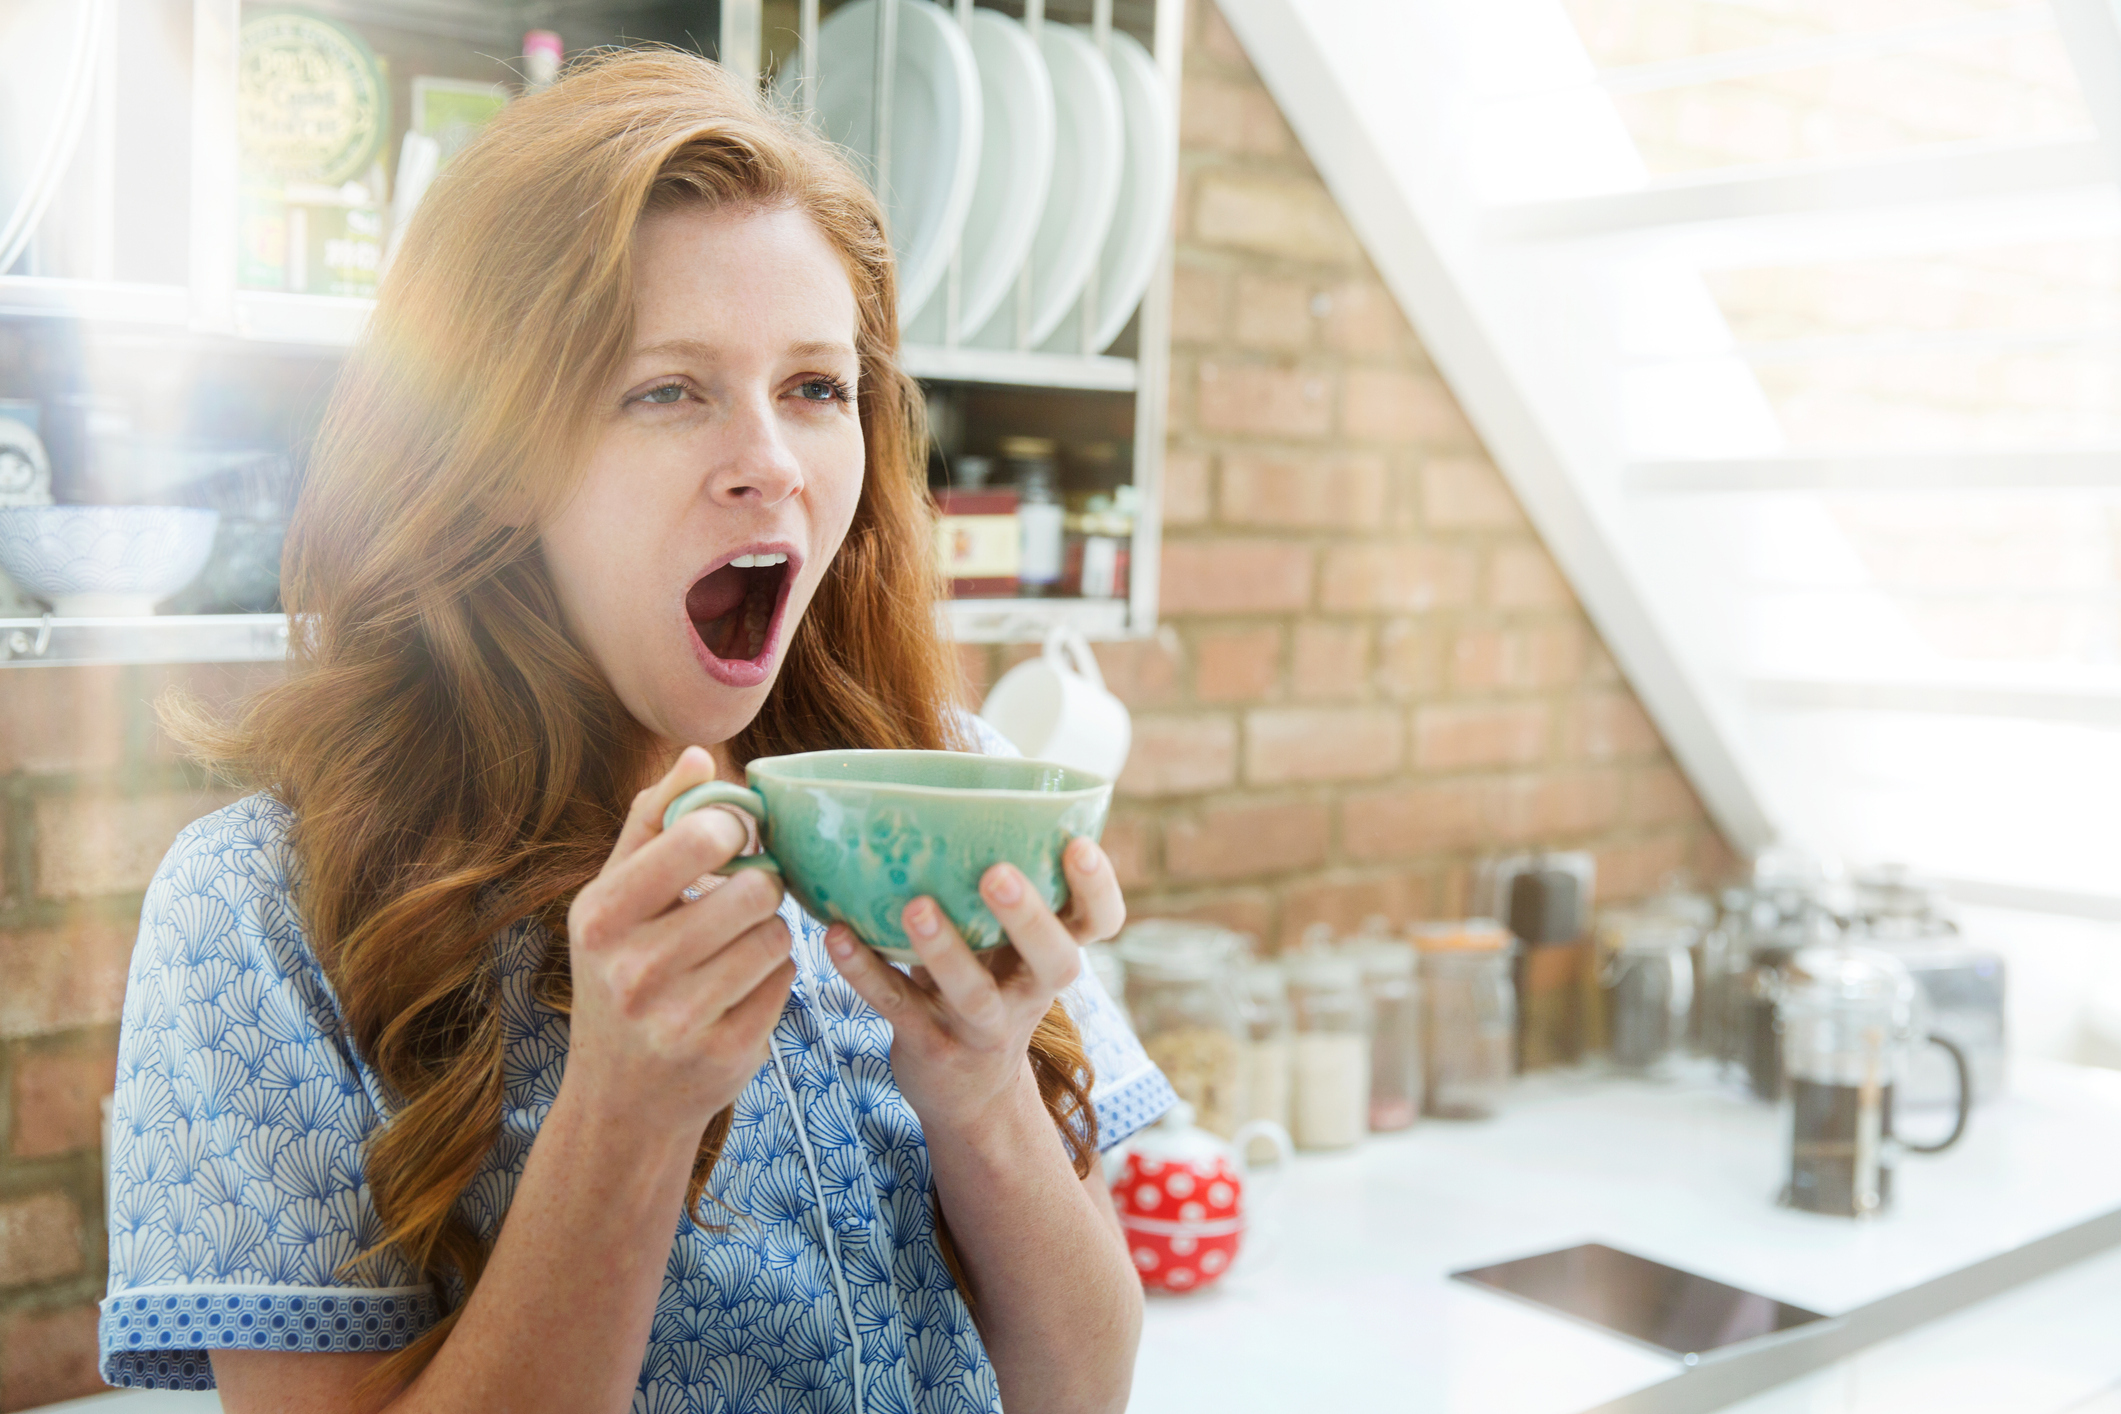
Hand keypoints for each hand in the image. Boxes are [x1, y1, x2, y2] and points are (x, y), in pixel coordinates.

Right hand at [562, 746, 796, 1137]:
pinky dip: (774, 977)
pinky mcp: (727, 1054)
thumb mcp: (612, 901)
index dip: (737, 828)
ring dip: (768, 934)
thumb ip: (652, 823)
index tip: (737, 838)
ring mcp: (681, 1019)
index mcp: (601, 917)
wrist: (622, 1099)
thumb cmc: (619, 976)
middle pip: (755, 889)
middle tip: (741, 899)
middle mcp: (634, 970)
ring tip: (735, 948)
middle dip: (759, 888)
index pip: (699, 837)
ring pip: (777, 936)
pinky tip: (740, 990)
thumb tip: (699, 754)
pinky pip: (786, 981)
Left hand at [824, 837, 1125, 1131]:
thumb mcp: (1005, 946)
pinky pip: (899, 1007)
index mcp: (1052, 954)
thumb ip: (992, 890)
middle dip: (1029, 918)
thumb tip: (952, 787)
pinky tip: (838, 936)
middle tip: (997, 873)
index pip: (1099, 922)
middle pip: (1054, 960)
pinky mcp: (931, 1047)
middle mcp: (1029, 992)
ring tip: (915, 907)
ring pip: (973, 993)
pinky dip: (866, 972)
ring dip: (945, 949)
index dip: (1098, 887)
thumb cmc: (986, 987)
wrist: (969, 1096)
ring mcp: (982, 1026)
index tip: (1077, 845)